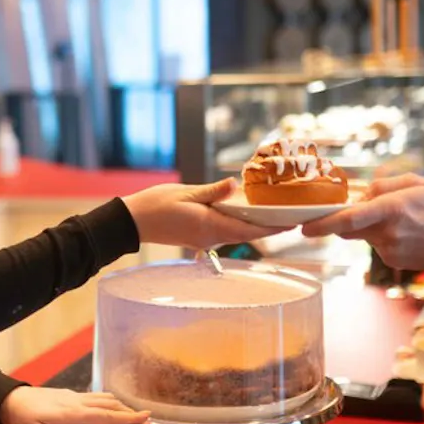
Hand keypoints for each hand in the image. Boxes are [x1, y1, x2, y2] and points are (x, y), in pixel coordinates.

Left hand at [0, 386, 148, 423]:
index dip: (127, 417)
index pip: (105, 415)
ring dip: (120, 405)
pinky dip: (107, 402)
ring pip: (103, 398)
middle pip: (110, 405)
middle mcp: (77, 402)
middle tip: (148, 420)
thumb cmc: (20, 417)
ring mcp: (73, 397)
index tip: (147, 418)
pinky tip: (108, 406)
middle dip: (129, 412)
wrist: (7, 399)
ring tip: (133, 414)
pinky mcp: (68, 396)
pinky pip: (94, 397)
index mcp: (73, 413)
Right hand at [122, 179, 291, 249]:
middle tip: (291, 218)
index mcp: (209, 226)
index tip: (292, 224)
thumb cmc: (155, 206)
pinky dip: (237, 224)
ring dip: (254, 227)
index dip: (272, 228)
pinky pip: (223, 232)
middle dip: (269, 228)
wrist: (131, 222)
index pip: (249, 231)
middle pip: (246, 234)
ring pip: (235, 233)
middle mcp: (209, 237)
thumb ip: (211, 191)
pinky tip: (243, 214)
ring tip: (273, 214)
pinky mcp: (196, 236)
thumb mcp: (185, 193)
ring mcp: (203, 239)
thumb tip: (235, 185)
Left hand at [300, 174, 423, 273]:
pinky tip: (409, 234)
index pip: (349, 219)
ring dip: (371, 226)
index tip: (303, 227)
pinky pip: (377, 246)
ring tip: (404, 220)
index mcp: (392, 210)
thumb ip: (384, 185)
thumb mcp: (418, 183)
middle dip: (344, 219)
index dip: (323, 224)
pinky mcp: (393, 262)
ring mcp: (389, 251)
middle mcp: (388, 233)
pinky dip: (384, 237)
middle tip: (358, 209)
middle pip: (348, 228)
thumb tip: (360, 196)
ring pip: (364, 235)